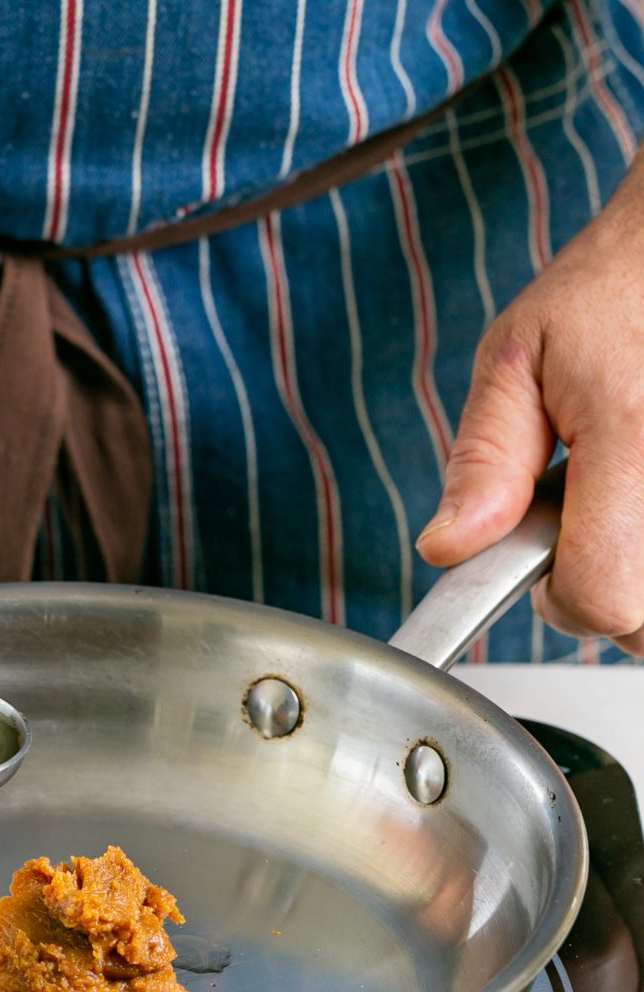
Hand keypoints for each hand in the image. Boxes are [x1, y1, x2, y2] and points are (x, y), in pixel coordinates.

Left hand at [417, 157, 643, 652]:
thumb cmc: (608, 290)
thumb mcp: (517, 359)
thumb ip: (483, 461)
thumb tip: (448, 546)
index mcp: (634, 438)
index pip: (602, 597)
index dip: (557, 601)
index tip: (538, 568)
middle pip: (642, 619)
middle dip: (600, 592)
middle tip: (581, 528)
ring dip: (633, 576)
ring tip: (615, 505)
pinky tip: (634, 505)